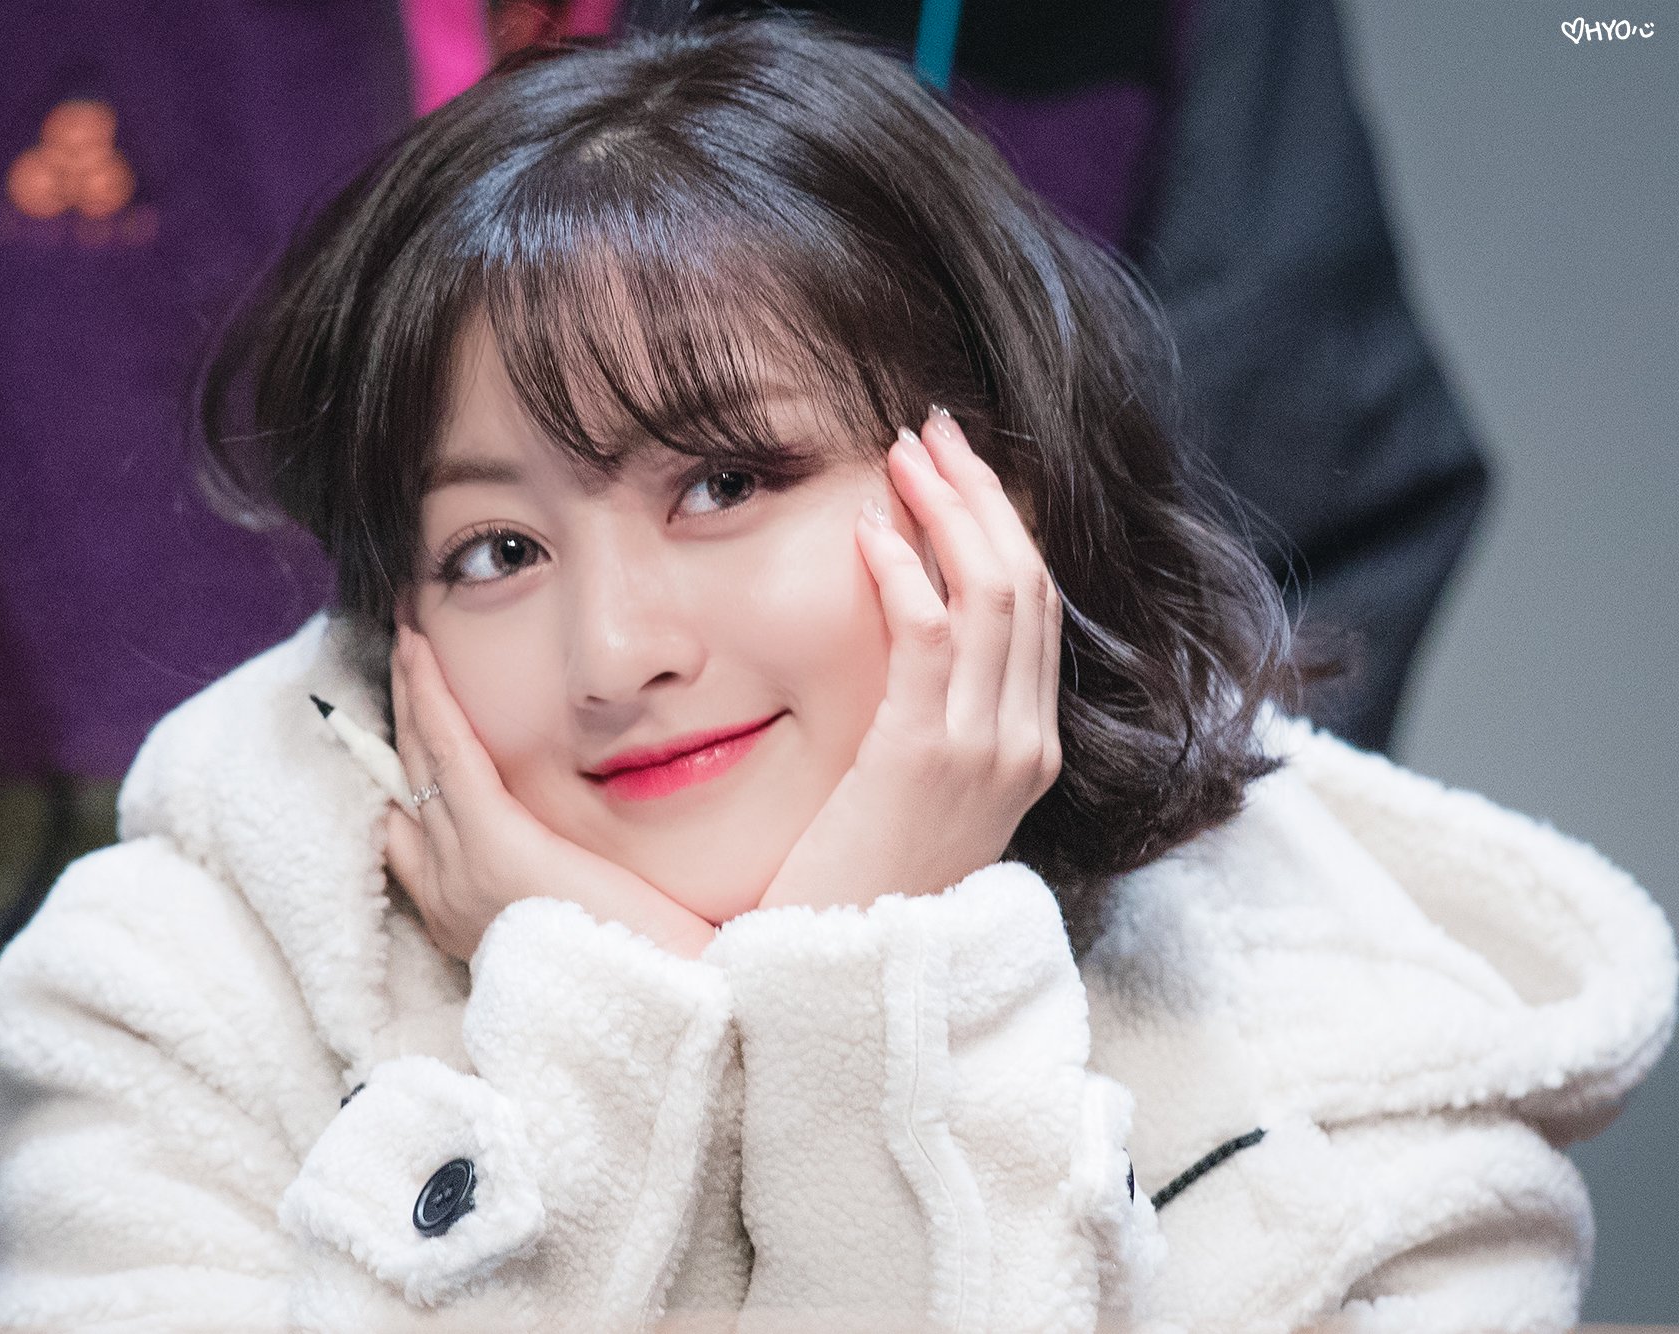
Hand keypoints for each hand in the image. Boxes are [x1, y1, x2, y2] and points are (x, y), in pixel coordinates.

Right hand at [383, 623, 717, 960]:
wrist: (663, 1000)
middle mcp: (445, 894)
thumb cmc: (641, 961)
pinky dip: (428, 696)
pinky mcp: (497, 846)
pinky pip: (447, 752)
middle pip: (405, 784)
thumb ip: (554, 877)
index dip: (401, 769)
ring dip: (408, 690)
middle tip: (400, 652)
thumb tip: (564, 836)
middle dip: (398, 715)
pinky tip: (420, 651)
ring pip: (418, 758)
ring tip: (407, 636)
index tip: (404, 722)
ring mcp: (462, 870)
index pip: (410, 830)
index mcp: (462, 916)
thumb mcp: (578, 916)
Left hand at [756, 407, 1062, 912]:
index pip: (1034, 607)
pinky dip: (904, 574)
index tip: (952, 466)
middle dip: (979, 494)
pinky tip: (868, 534)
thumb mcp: (911, 795)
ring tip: (900, 454)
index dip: (998, 524)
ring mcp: (988, 752)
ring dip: (946, 511)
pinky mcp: (928, 761)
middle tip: (928, 430)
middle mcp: (1026, 742)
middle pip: (1025, 582)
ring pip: (993, 595)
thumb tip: (898, 636)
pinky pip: (931, 639)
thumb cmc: (861, 888)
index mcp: (1027, 746)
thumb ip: (923, 719)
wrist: (846, 985)